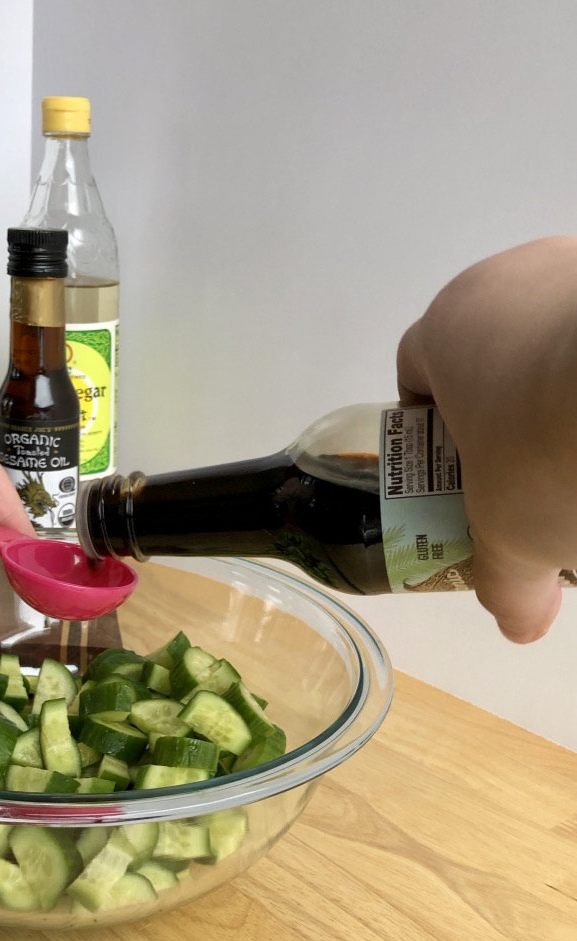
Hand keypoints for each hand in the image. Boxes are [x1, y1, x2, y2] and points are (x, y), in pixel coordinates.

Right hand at [396, 236, 576, 641]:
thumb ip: (507, 582)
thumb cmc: (549, 449)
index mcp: (449, 328)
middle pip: (492, 353)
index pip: (415, 369)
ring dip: (568, 388)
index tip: (455, 470)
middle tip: (534, 472)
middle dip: (507, 412)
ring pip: (561, 337)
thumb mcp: (515, 536)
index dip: (428, 425)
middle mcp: (509, 279)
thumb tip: (517, 625)